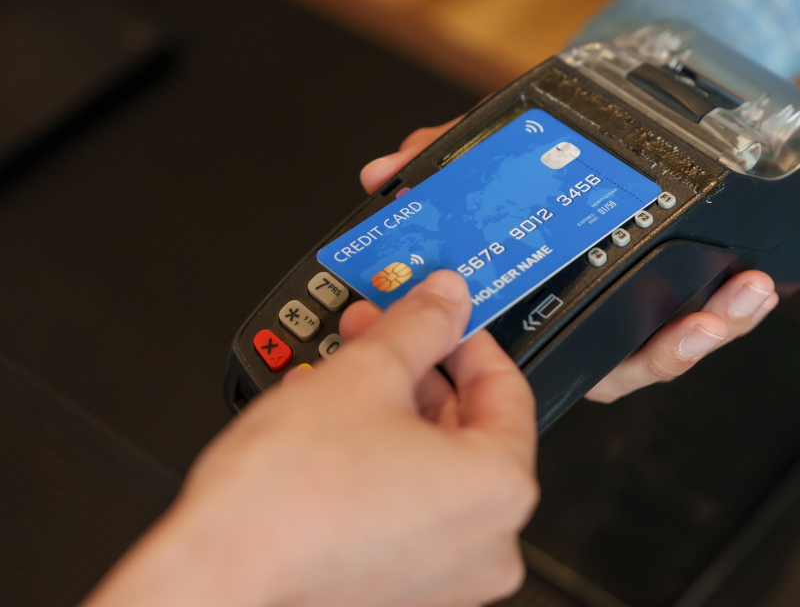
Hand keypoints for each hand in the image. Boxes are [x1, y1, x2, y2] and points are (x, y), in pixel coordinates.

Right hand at [85, 270, 537, 606]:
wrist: (215, 578)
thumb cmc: (286, 500)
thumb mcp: (365, 375)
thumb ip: (419, 326)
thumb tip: (445, 300)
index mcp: (502, 490)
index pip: (506, 389)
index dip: (466, 338)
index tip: (439, 314)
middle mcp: (489, 543)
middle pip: (467, 430)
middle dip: (416, 372)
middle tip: (378, 334)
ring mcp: (447, 577)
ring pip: (430, 468)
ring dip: (389, 413)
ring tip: (342, 374)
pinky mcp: (401, 591)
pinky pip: (406, 508)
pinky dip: (378, 465)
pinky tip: (332, 430)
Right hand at [360, 124, 779, 403]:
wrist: (588, 144)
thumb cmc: (532, 176)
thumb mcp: (488, 165)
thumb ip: (444, 166)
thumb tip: (389, 170)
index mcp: (535, 314)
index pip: (535, 355)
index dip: (546, 362)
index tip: (593, 349)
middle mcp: (584, 327)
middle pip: (624, 363)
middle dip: (669, 349)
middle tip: (701, 325)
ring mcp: (633, 317)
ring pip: (673, 345)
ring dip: (718, 324)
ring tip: (748, 292)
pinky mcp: (679, 298)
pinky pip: (705, 317)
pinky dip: (733, 307)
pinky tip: (758, 283)